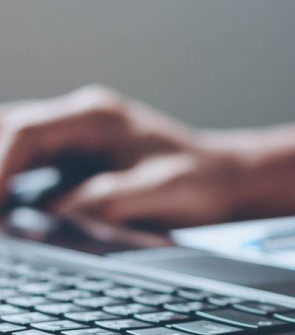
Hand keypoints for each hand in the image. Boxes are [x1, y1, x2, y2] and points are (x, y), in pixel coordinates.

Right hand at [0, 85, 280, 226]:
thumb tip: (49, 216)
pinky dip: (9, 183)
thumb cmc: (205, 182)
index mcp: (97, 117)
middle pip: (7, 131)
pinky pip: (28, 163)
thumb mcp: (159, 193)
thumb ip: (103, 202)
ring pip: (13, 144)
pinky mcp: (80, 158)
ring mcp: (78, 136)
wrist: (232, 179)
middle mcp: (81, 119)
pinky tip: (6, 210)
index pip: (24, 133)